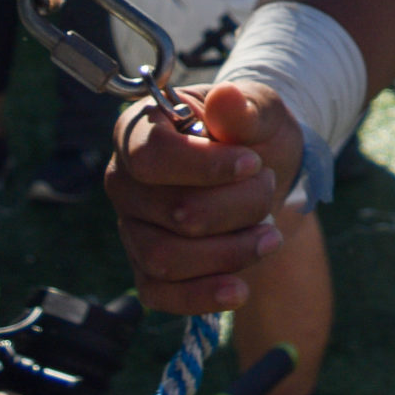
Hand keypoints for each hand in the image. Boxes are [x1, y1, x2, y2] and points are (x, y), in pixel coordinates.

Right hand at [108, 84, 298, 313]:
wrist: (263, 173)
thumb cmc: (252, 133)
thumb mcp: (260, 110)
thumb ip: (244, 108)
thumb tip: (225, 98)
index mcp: (138, 130)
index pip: (152, 156)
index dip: (205, 166)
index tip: (254, 164)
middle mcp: (124, 181)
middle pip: (174, 211)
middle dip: (238, 206)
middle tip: (270, 186)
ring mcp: (131, 227)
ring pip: (167, 258)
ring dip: (230, 252)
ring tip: (270, 235)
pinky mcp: (146, 268)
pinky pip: (160, 295)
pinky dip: (203, 296)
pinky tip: (239, 289)